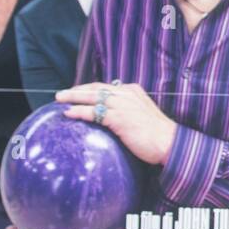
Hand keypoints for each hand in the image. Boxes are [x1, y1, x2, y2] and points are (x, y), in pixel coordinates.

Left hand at [56, 82, 177, 165]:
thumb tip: (110, 117)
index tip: (76, 92)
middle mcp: (127, 94)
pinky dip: (79, 111)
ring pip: (92, 97)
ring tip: (59, 100)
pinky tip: (69, 113)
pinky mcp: (119, 117)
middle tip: (61, 94)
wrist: (169, 143)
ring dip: (73, 98)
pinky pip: (94, 112)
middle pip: (96, 88)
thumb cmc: (157, 134)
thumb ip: (127, 111)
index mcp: (132, 91)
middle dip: (76, 90)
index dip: (88, 88)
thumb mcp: (141, 115)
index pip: (105, 86)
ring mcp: (123, 105)